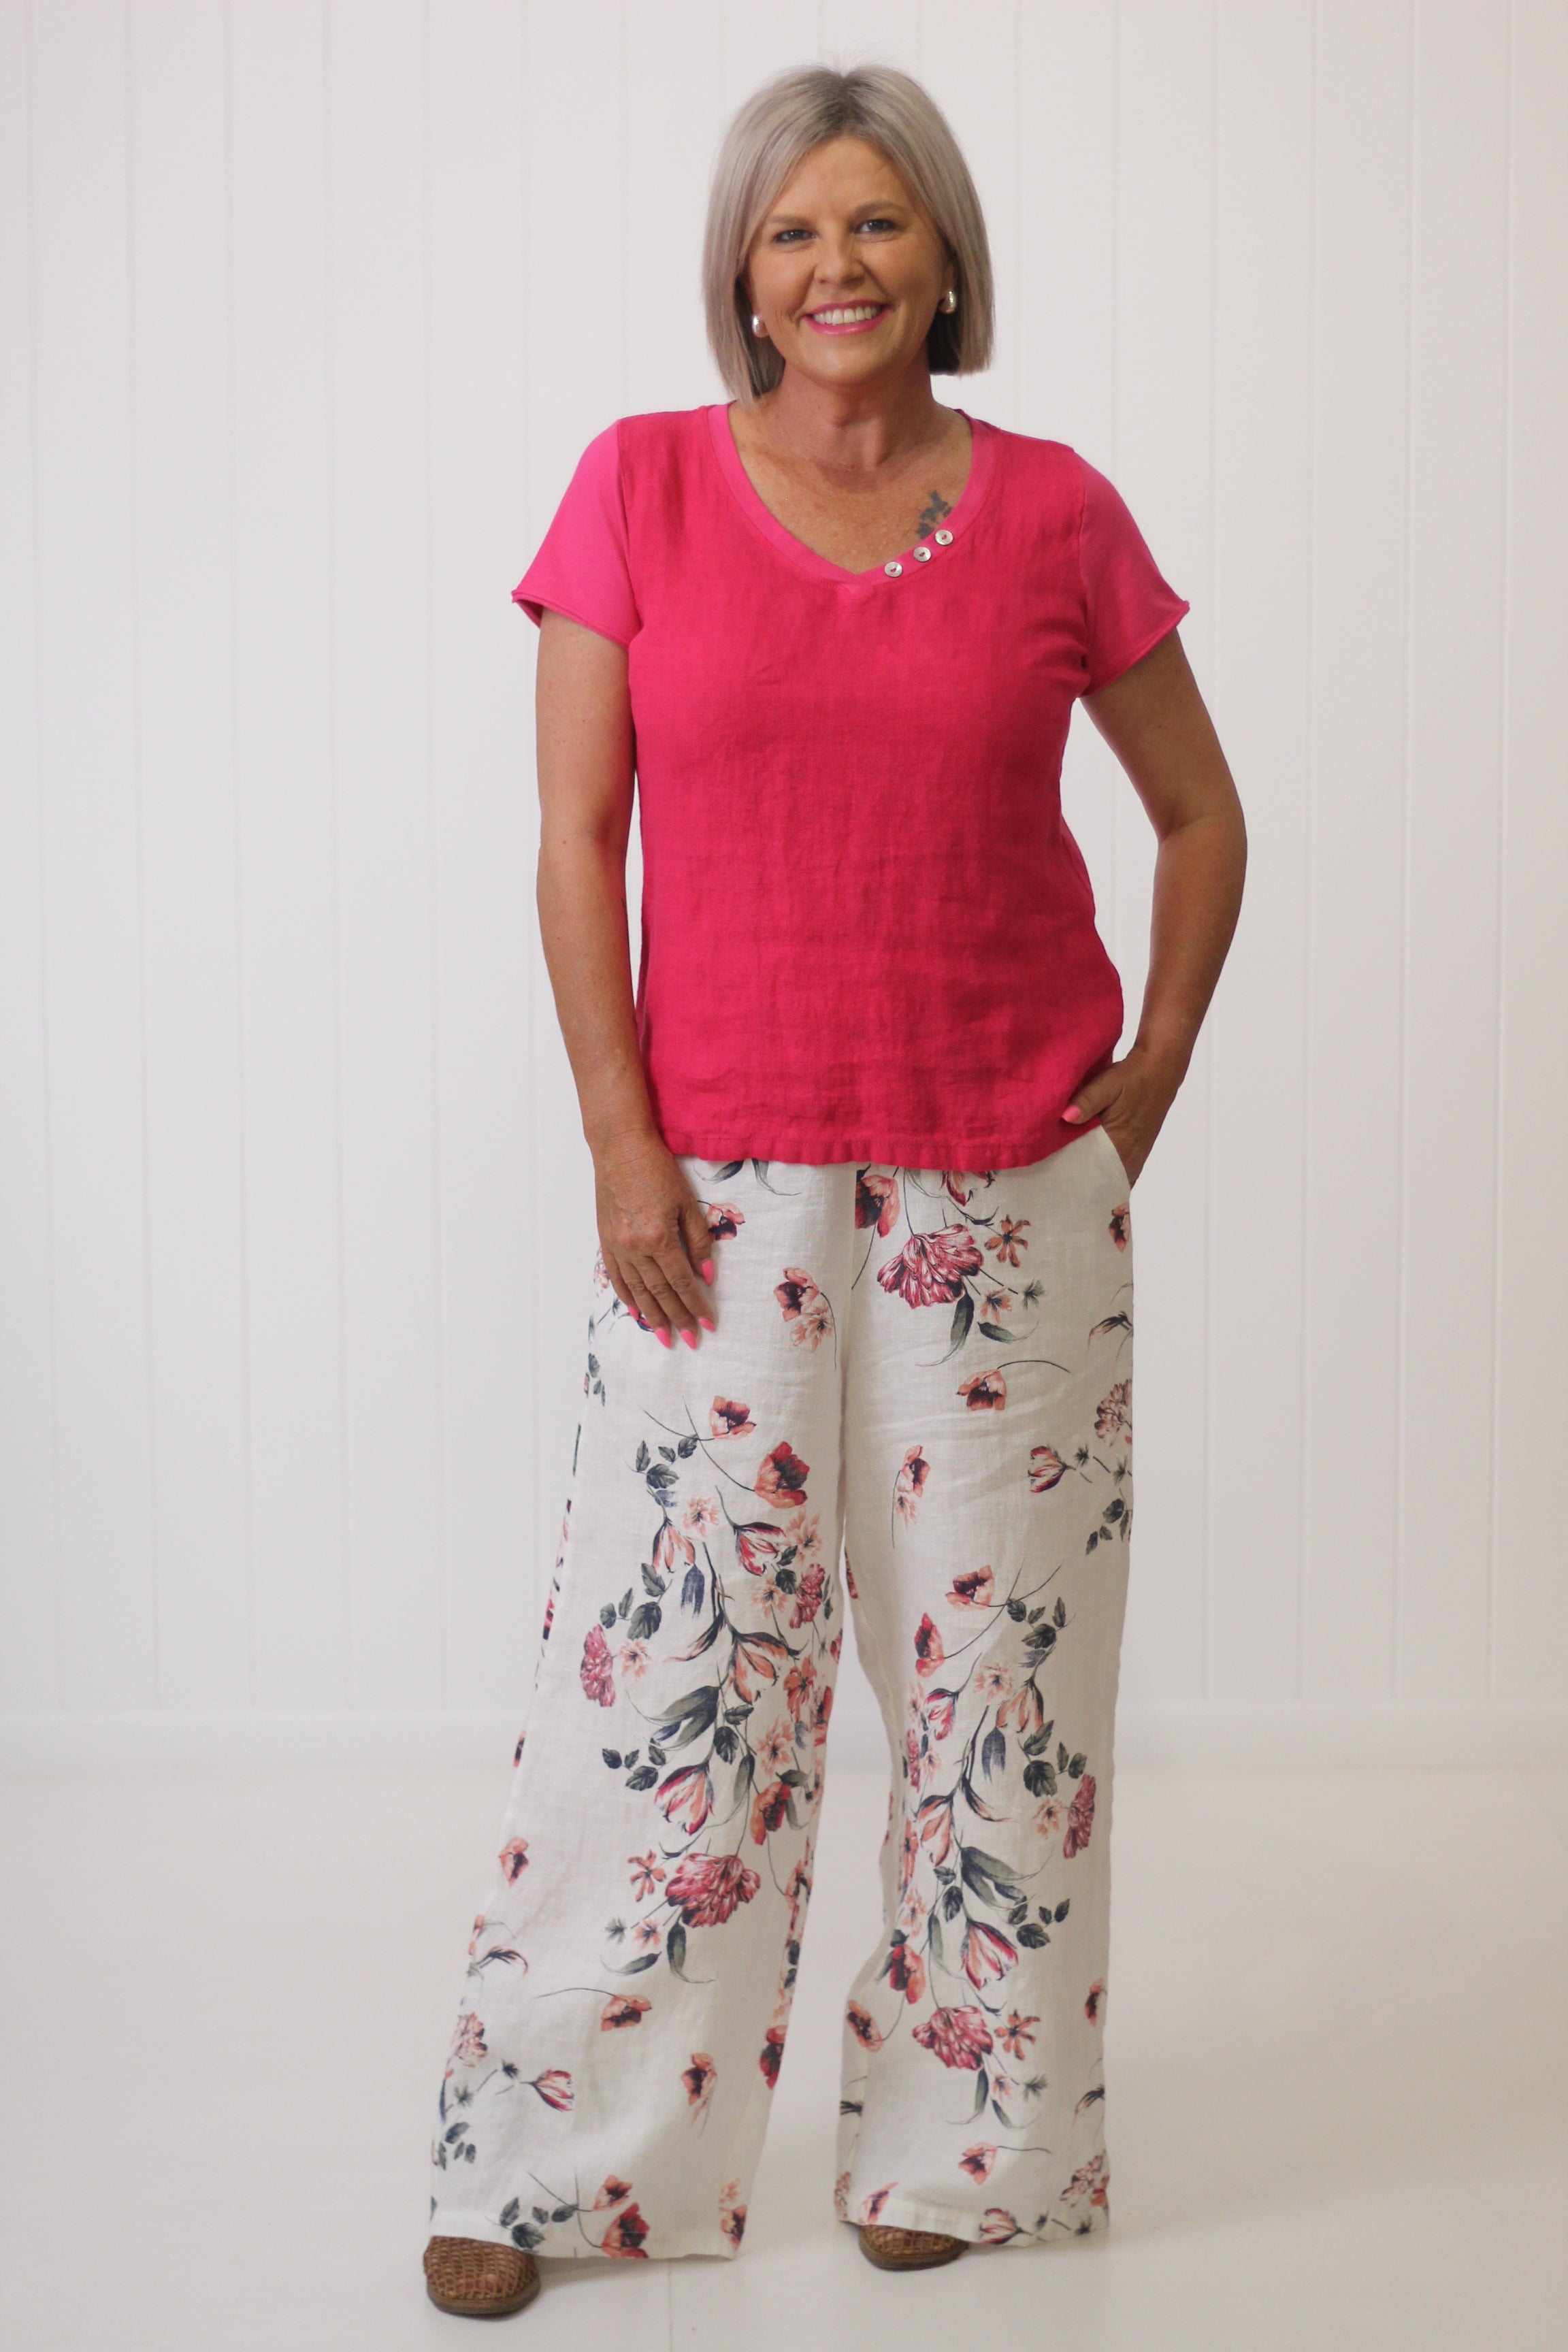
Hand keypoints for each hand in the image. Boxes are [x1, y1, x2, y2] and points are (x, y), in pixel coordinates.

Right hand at [593, 1127, 716, 1347]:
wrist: (620, 1148)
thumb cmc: (658, 1169)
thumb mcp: (686, 1202)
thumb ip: (698, 1241)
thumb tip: (707, 1277)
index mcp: (659, 1237)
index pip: (682, 1282)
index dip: (696, 1305)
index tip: (708, 1325)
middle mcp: (635, 1247)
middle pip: (660, 1292)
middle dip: (677, 1319)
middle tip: (690, 1341)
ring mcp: (617, 1246)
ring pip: (637, 1290)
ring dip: (653, 1316)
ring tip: (664, 1336)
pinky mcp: (606, 1241)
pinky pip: (617, 1277)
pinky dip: (627, 1297)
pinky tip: (637, 1313)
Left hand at [1061, 1043, 1182, 1188]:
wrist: (1160, 1068)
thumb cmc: (1133, 1077)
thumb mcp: (1108, 1084)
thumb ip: (1087, 1101)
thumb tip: (1066, 1116)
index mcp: (1122, 1144)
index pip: (1096, 1177)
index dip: (1077, 1185)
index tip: (1057, 1189)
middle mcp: (1132, 1156)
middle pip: (1104, 1183)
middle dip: (1083, 1188)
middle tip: (1057, 1188)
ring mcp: (1137, 1154)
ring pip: (1113, 1179)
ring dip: (1095, 1181)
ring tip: (1071, 1184)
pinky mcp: (1139, 1149)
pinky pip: (1121, 1171)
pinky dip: (1106, 1174)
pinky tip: (1090, 1172)